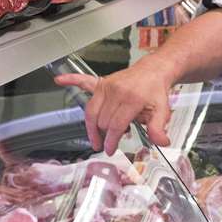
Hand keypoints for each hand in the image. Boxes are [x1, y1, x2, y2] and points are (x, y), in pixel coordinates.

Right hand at [54, 61, 174, 154]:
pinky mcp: (102, 82)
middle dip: (105, 135)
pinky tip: (59, 80)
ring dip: (91, 127)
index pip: (115, 125)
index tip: (109, 150)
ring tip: (95, 138)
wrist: (153, 71)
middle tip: (110, 143)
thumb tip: (161, 141)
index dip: (111, 141)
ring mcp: (107, 86)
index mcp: (131, 99)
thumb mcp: (162, 111)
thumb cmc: (155, 91)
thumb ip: (158, 127)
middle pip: (102, 121)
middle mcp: (116, 91)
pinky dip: (71, 80)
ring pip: (92, 112)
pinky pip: (83, 81)